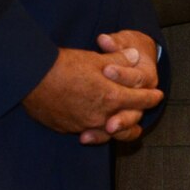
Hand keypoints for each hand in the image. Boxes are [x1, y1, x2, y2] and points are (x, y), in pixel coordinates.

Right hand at [22, 41, 164, 144]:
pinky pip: (87, 131)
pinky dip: (94, 129)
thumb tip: (135, 56)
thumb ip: (119, 60)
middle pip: (128, 124)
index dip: (151, 97)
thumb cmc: (65, 65)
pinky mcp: (68, 128)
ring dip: (117, 129)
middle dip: (138, 118)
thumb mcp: (96, 59)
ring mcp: (84, 125)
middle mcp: (100, 116)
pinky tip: (94, 125)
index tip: (158, 95)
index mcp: (111, 97)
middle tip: (143, 114)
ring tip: (121, 127)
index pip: (139, 100)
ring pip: (108, 134)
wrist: (32, 78)